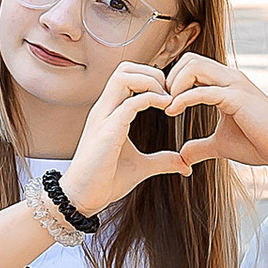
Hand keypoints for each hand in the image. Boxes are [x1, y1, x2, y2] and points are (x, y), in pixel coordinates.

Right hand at [61, 59, 235, 217]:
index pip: (127, 76)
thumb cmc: (106, 181)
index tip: (170, 96)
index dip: (151, 78)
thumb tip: (185, 165)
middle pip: (124, 69)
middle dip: (151, 73)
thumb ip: (163, 161)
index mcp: (110, 113)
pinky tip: (167, 107)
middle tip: (171, 92)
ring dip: (150, 81)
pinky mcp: (106, 131)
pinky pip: (129, 103)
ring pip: (123, 77)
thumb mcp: (142, 167)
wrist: (83, 198)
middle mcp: (105, 110)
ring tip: (168, 98)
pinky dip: (151, 99)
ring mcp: (104, 118)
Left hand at [158, 51, 267, 174]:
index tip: (163, 102)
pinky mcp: (237, 98)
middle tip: (160, 101)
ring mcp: (234, 84)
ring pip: (194, 66)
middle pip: (189, 59)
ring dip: (174, 84)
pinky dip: (183, 98)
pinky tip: (172, 111)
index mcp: (225, 83)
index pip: (192, 65)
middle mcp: (229, 77)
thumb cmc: (258, 144)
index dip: (173, 80)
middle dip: (169, 78)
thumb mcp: (221, 144)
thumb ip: (200, 146)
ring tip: (166, 106)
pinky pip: (203, 90)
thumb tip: (182, 156)